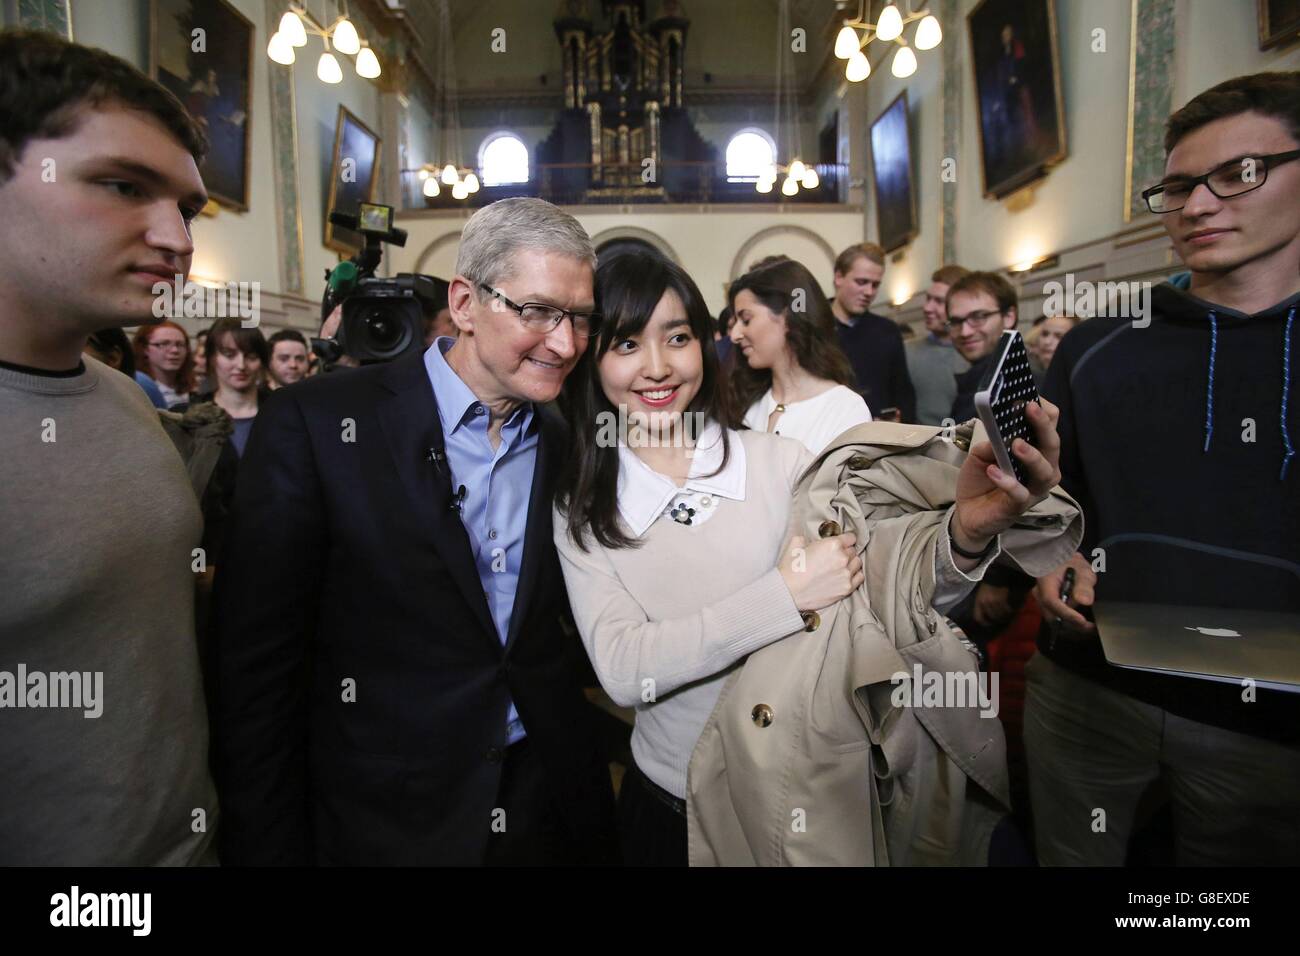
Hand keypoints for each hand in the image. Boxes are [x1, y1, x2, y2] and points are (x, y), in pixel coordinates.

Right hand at [779, 533, 864, 611]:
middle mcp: (842, 558)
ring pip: (857, 563)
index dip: (845, 539)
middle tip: (835, 557)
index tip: (841, 543)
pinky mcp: (846, 588)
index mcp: (832, 544)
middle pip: (853, 550)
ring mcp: (846, 574)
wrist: (788, 592)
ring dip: (851, 563)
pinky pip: (859, 577)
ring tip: (840, 566)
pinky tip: (845, 575)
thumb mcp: (795, 545)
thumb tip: (807, 539)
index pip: (850, 537)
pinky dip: (854, 575)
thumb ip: (806, 538)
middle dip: (845, 551)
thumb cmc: (790, 570)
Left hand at [952, 398, 1062, 549]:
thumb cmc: (981, 478)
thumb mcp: (979, 454)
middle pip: (1052, 445)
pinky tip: (993, 471)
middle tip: (1029, 409)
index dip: (1044, 411)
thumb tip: (997, 432)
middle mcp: (1042, 468)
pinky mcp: (1019, 506)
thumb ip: (990, 443)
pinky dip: (1007, 482)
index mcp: (1036, 450)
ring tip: (1016, 443)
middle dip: (1042, 426)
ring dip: (1031, 455)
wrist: (968, 512)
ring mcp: (1034, 488)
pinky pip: (1020, 494)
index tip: (1030, 396)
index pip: (1050, 427)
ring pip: (1045, 471)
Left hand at [972, 583, 1014, 627]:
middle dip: (997, 619)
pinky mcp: (1003, 600)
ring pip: (1000, 614)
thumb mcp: (982, 593)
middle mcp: (985, 603)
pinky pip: (1007, 609)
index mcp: (978, 601)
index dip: (984, 622)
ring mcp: (994, 602)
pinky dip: (1011, 610)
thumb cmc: (990, 583)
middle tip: (1002, 620)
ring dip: (1005, 616)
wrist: (998, 573)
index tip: (989, 624)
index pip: (978, 617)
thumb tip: (986, 613)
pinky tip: (1012, 609)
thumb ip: (982, 602)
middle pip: (992, 617)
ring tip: (1008, 615)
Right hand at [1033, 552, 1095, 632]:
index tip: (1082, 621)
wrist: (1062, 563)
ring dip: (1072, 627)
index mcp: (1045, 583)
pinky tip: (1082, 625)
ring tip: (1090, 627)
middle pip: (1052, 615)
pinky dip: (1070, 625)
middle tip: (1091, 627)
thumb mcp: (1082, 571)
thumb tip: (1085, 601)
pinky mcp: (1048, 608)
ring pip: (1054, 621)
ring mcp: (1042, 603)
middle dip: (1072, 624)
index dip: (1067, 614)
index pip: (1052, 602)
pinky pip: (1057, 620)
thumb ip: (1084, 585)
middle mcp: (1039, 595)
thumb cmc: (1071, 564)